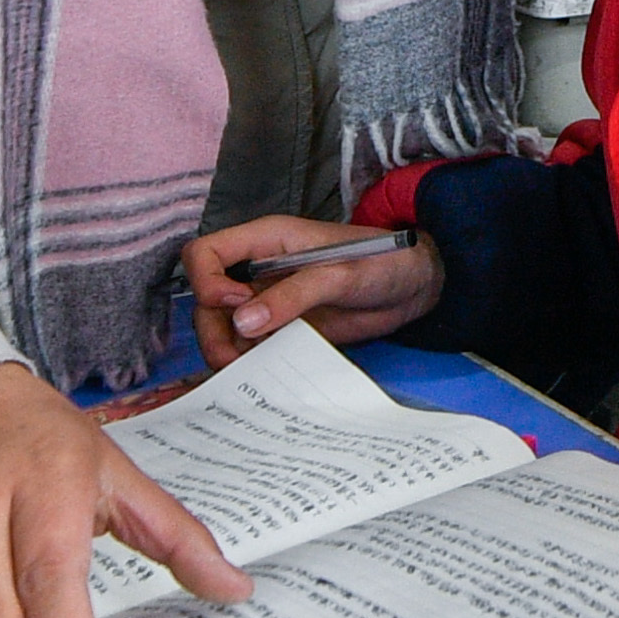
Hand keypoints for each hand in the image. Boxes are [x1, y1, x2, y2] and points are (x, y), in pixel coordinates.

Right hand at [183, 215, 446, 362]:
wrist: (413, 287)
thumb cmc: (383, 262)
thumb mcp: (341, 274)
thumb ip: (294, 295)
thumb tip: (244, 321)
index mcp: (265, 241)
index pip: (205, 253)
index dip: (206, 281)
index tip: (236, 305)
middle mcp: (257, 271)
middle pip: (205, 299)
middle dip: (211, 329)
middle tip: (235, 357)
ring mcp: (267, 301)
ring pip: (221, 327)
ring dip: (225, 351)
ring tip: (246, 370)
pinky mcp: (281, 328)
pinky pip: (248, 346)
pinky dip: (245, 362)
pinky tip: (259, 377)